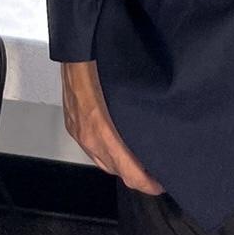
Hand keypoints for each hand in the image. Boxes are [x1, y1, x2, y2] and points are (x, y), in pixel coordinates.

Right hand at [61, 60, 163, 194]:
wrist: (78, 50)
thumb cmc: (104, 64)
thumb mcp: (129, 94)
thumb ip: (140, 119)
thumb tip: (157, 132)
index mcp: (104, 132)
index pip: (129, 173)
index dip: (148, 184)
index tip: (161, 182)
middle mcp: (90, 137)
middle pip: (117, 173)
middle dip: (136, 176)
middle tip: (154, 171)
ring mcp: (79, 132)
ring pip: (103, 163)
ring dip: (120, 166)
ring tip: (137, 159)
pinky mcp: (72, 125)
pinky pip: (91, 150)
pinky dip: (105, 153)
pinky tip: (115, 144)